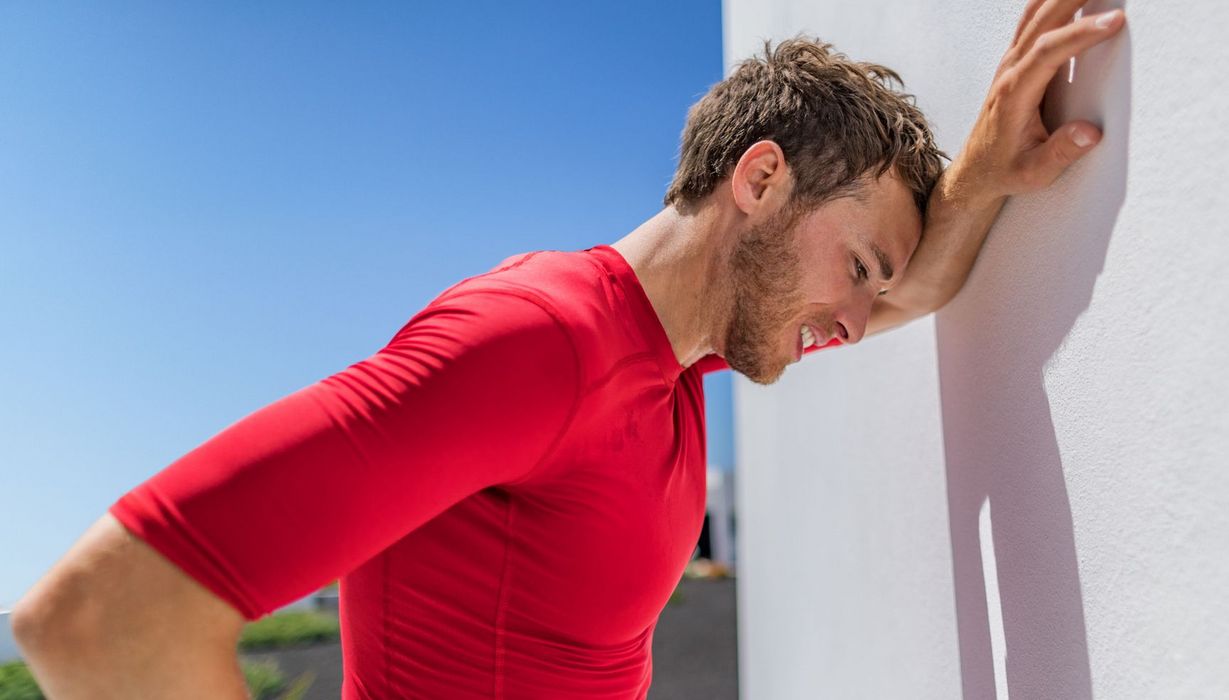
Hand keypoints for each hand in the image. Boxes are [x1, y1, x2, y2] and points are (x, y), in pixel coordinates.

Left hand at [947, 1, 1125, 205]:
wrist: (976, 170)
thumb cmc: (1004, 170)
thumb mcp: (1032, 173)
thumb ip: (1060, 153)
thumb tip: (1089, 133)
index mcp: (1013, 94)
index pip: (1046, 52)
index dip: (1080, 34)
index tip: (1114, 21)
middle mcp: (1009, 71)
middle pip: (1041, 19)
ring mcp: (1010, 62)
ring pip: (1035, 13)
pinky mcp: (1017, 60)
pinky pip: (1034, 19)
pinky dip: (1053, 0)